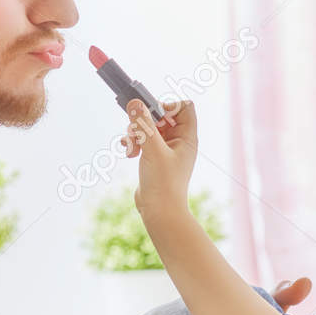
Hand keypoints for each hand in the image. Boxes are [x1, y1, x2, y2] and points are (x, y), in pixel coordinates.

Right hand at [122, 97, 196, 220]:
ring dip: (136, 133)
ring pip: (148, 128)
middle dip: (144, 121)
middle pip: (161, 116)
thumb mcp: (153, 149)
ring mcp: (165, 150)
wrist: (160, 211)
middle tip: (135, 131)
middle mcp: (178, 141)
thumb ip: (144, 125)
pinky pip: (142, 141)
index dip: (167, 105)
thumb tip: (134, 103)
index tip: (151, 114)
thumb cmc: (163, 183)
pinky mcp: (153, 158)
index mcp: (186, 137)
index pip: (183, 107)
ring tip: (131, 147)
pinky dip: (134, 143)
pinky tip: (129, 153)